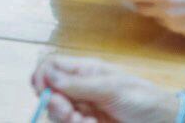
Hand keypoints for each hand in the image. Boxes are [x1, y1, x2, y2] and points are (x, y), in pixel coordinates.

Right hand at [31, 56, 181, 122]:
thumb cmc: (142, 99)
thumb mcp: (111, 88)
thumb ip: (78, 83)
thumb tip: (47, 74)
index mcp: (83, 71)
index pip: (50, 67)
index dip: (42, 78)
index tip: (45, 92)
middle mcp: (79, 90)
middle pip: (50, 95)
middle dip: (56, 106)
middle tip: (70, 113)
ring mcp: (84, 110)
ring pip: (58, 115)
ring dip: (68, 121)